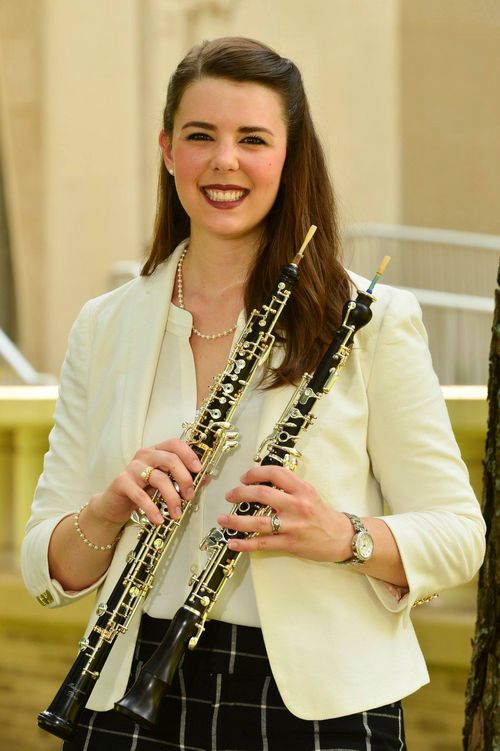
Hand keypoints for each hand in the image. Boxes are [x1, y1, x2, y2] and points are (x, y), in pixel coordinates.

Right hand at [91, 438, 201, 526]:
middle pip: (170, 459)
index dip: (189, 454)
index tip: (199, 469)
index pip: (175, 444)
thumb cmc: (143, 490)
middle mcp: (144, 455)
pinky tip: (159, 519)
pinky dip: (152, 509)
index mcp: (156, 451)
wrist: (115, 504)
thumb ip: (183, 479)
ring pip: (159, 478)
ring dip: (172, 498)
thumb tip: (206, 477)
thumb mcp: (165, 483)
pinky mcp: (122, 482)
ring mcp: (132, 467)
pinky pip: (140, 495)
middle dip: (184, 478)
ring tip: (177, 513)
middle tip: (190, 496)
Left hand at [217, 465, 352, 561]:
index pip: (276, 473)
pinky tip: (232, 543)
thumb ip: (289, 485)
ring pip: (258, 522)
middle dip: (240, 493)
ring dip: (236, 521)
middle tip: (229, 495)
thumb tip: (261, 479)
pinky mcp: (290, 544)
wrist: (341, 538)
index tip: (244, 478)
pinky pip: (263, 543)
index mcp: (302, 489)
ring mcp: (293, 526)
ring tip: (222, 520)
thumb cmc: (321, 514)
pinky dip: (245, 544)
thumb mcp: (309, 492)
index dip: (256, 473)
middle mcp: (297, 505)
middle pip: (263, 494)